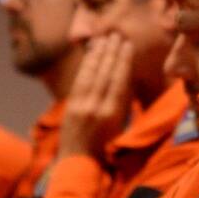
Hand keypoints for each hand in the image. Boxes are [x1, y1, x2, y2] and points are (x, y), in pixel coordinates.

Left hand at [58, 34, 132, 160]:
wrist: (79, 162)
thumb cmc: (105, 147)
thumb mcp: (120, 126)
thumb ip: (122, 103)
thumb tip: (124, 78)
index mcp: (113, 114)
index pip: (120, 80)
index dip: (124, 61)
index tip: (127, 45)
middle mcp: (97, 107)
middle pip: (106, 73)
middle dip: (112, 52)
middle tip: (116, 35)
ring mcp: (81, 105)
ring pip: (91, 74)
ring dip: (98, 54)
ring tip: (104, 39)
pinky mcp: (70, 105)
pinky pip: (80, 80)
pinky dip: (86, 66)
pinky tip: (90, 55)